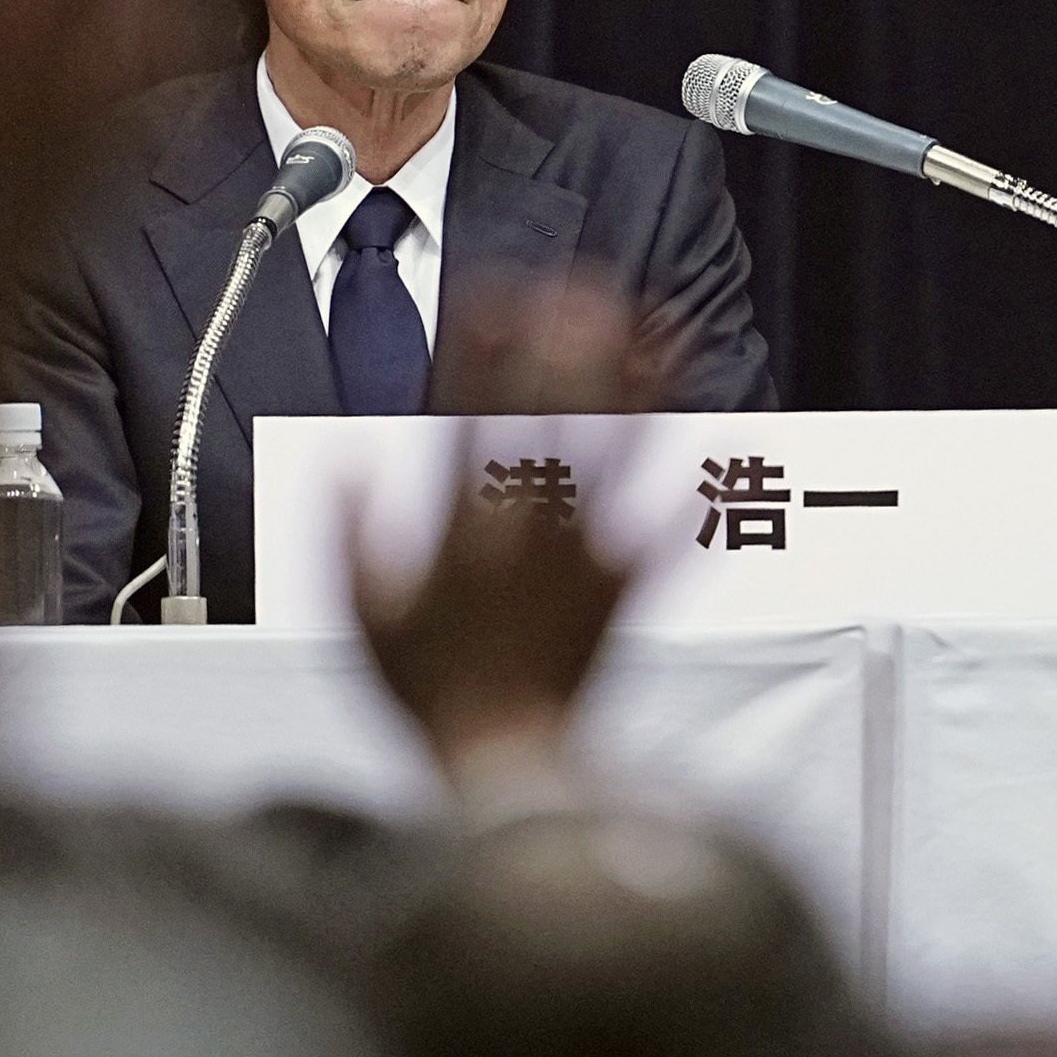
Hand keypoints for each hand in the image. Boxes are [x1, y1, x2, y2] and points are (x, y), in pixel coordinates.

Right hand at [353, 283, 673, 791]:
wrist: (505, 766)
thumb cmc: (432, 698)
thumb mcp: (359, 616)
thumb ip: (345, 532)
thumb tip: (342, 460)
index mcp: (460, 532)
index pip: (468, 419)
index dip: (482, 349)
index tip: (496, 293)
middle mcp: (528, 536)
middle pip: (555, 424)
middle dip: (573, 350)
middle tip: (590, 289)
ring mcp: (586, 564)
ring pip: (621, 461)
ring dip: (645, 392)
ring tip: (664, 329)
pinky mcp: (629, 596)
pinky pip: (669, 536)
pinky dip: (691, 490)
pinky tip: (714, 448)